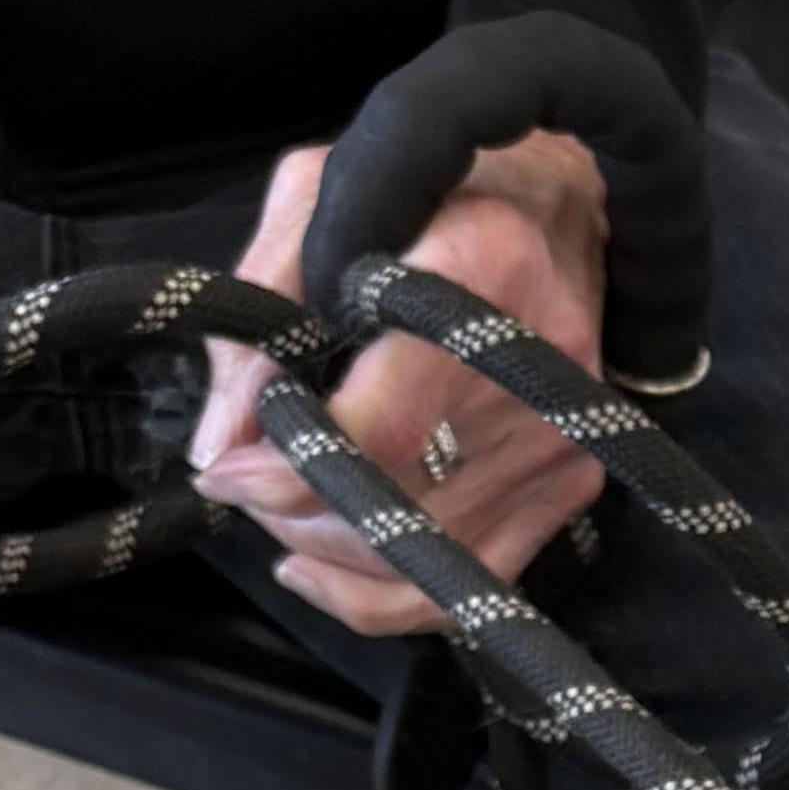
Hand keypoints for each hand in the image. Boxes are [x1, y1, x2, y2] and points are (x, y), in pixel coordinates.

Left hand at [190, 130, 613, 638]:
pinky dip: (378, 599)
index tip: (224, 467)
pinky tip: (318, 567)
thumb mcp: (319, 202)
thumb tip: (220, 445)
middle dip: (291, 511)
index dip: (287, 466)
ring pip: (419, 558)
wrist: (562, 204)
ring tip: (277, 508)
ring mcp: (561, 441)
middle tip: (241, 481)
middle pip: (394, 503)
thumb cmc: (427, 190)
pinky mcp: (568, 488)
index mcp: (482, 271)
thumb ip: (256, 311)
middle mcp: (535, 369)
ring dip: (324, 549)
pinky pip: (461, 586)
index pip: (379, 429)